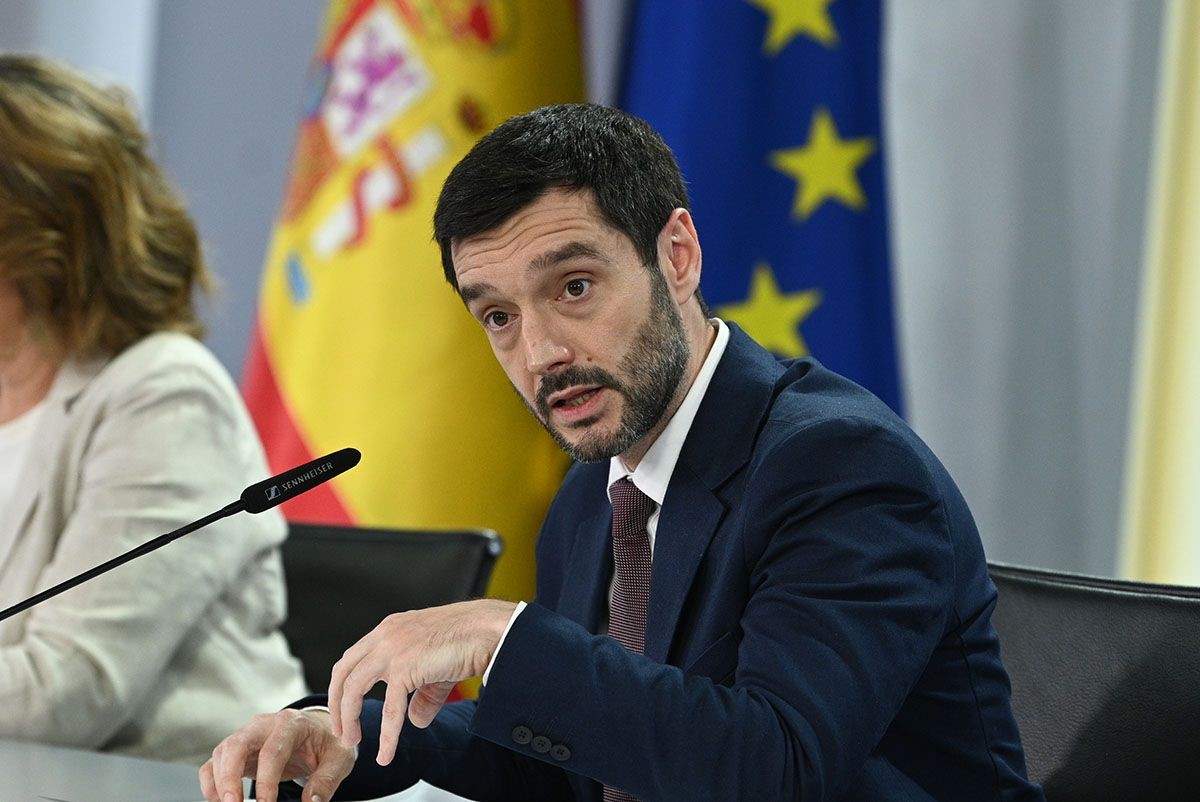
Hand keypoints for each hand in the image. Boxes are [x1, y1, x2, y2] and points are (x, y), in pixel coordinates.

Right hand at [199, 708, 354, 801]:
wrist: (319, 730)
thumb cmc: (327, 742)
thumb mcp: (339, 758)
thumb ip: (326, 780)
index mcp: (292, 724)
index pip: (273, 750)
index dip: (267, 780)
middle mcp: (265, 725)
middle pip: (237, 745)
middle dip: (230, 777)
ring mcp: (248, 735)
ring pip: (222, 753)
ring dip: (219, 782)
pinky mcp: (238, 749)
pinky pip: (215, 762)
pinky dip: (212, 782)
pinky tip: (220, 800)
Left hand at [328, 598, 516, 765]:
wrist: (489, 630)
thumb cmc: (470, 639)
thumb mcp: (438, 668)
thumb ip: (423, 694)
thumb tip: (416, 720)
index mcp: (390, 630)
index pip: (354, 657)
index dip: (344, 685)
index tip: (345, 708)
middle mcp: (385, 636)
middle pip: (343, 670)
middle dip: (336, 703)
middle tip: (341, 728)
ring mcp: (393, 650)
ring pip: (353, 688)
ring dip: (349, 718)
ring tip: (352, 741)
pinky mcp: (405, 668)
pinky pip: (390, 710)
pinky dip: (386, 736)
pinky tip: (386, 753)